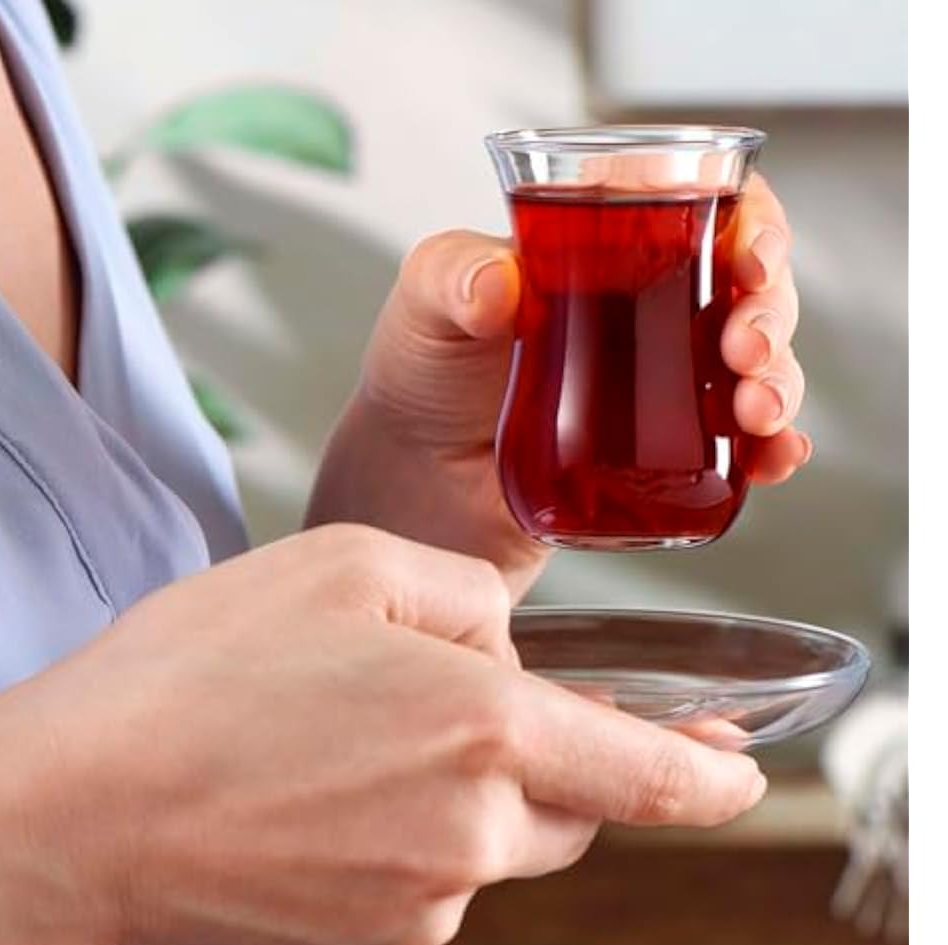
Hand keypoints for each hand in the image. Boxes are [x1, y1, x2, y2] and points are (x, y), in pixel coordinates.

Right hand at [0, 524, 765, 944]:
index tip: (739, 775)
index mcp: (484, 729)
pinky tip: (327, 790)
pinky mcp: (371, 943)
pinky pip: (435, 879)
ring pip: (498, 841)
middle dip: (549, 756)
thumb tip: (504, 646)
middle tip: (460, 706)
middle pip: (568, 804)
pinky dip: (412, 832)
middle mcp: (472, 832)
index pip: (641, 772)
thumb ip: (468, 597)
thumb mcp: (352, 563)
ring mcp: (423, 902)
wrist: (85, 802)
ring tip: (354, 739)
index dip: (704, 778)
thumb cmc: (207, 671)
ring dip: (465, 789)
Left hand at [307, 173, 807, 595]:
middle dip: (769, 313)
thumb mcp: (423, 306)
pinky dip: (770, 452)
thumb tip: (499, 283)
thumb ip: (449, 276)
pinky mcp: (660, 460)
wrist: (415, 480)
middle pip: (749, 293)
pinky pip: (737, 451)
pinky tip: (774, 460)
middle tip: (742, 346)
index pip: (705, 214)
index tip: (749, 255)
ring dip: (779, 384)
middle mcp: (646, 319)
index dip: (752, 224)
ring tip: (752, 411)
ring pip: (756, 371)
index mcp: (606, 257)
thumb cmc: (421, 376)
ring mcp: (659, 392)